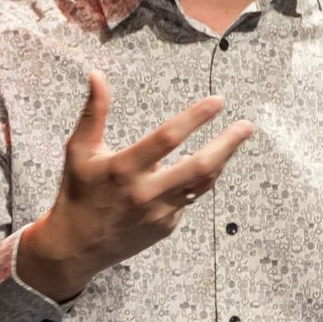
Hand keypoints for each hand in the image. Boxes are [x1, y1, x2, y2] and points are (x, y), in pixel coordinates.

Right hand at [18, 71, 253, 300]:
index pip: (168, 137)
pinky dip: (193, 181)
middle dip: (228, 144)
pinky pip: (188, 199)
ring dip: (220, 160)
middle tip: (246, 126)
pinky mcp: (166, 227)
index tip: (217, 101)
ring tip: (232, 140)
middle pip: (201, 166)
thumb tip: (97, 75)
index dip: (195, 117)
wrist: (75, 246)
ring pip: (202, 184)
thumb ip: (93, 112)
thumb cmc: (77, 193)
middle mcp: (146, 192)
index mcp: (124, 168)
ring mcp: (160, 213)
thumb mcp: (79, 150)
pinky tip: (192, 169)